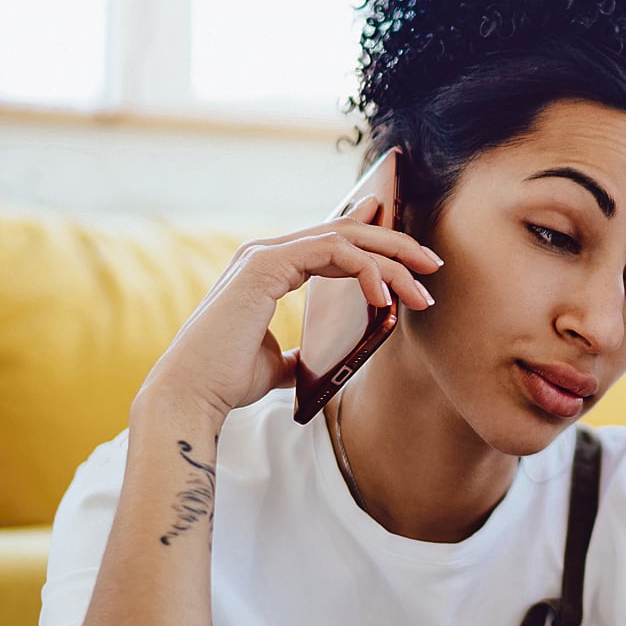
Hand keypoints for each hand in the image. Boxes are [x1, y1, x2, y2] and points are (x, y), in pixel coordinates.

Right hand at [137, 151, 442, 423]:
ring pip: (345, 238)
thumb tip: (318, 365)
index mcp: (267, 268)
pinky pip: (333, 252)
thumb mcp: (275, 366)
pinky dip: (366, 271)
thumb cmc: (226, 381)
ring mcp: (264, 254)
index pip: (332, 242)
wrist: (193, 394)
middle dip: (395, 246)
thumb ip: (298, 356)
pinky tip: (385, 299)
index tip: (413, 260)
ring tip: (422, 289)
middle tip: (433, 265)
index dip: (375, 243)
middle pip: (345, 232)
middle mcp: (265, 253)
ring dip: (391, 260)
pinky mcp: (266, 266)